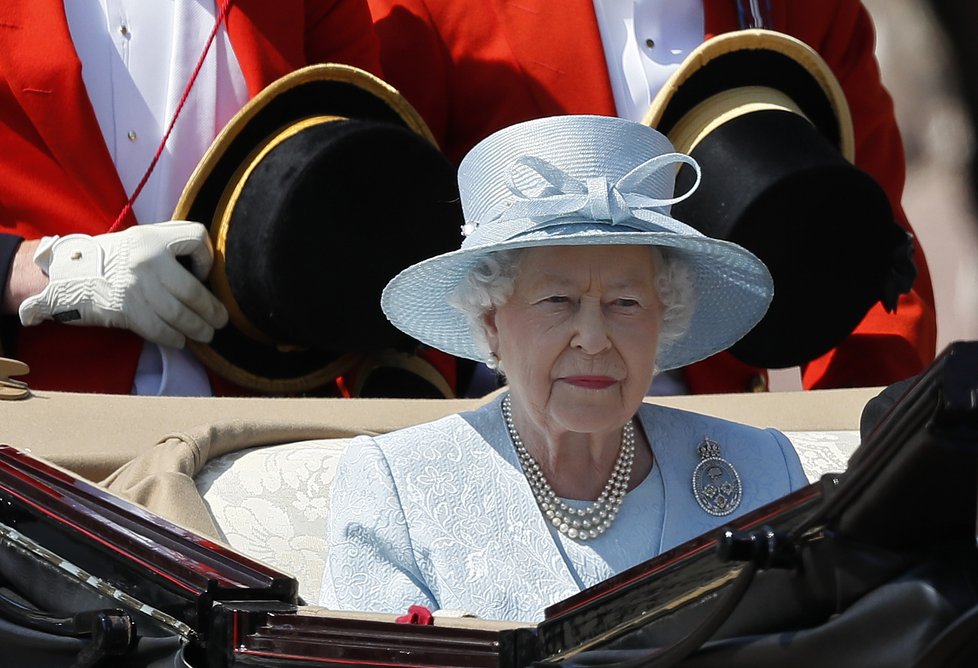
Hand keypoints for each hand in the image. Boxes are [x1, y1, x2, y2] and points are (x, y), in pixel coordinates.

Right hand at [18, 221, 228, 347]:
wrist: (66, 274)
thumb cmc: (112, 258)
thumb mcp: (140, 239)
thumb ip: (170, 245)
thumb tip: (206, 272)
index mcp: (153, 237)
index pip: (196, 238)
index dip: (206, 258)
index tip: (203, 274)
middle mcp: (148, 259)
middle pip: (194, 290)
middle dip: (212, 311)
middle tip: (220, 321)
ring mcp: (137, 286)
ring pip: (181, 314)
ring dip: (198, 328)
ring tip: (206, 334)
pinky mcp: (126, 309)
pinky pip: (159, 329)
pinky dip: (174, 338)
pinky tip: (179, 340)